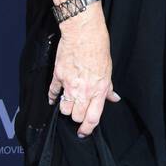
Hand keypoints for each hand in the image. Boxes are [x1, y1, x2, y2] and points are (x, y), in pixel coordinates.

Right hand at [48, 12, 120, 136]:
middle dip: (76, 117)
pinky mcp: (58, 76)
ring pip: (63, 108)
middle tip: (78, 111)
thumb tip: (113, 98)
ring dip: (65, 107)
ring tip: (68, 102)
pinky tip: (53, 98)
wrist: (83, 32)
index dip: (87, 129)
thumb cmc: (98, 48)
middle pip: (76, 116)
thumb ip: (108, 88)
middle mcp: (83, 90)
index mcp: (98, 90)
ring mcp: (69, 84)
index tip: (83, 132)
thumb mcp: (108, 70)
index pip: (92, 118)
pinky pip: (52, 92)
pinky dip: (52, 97)